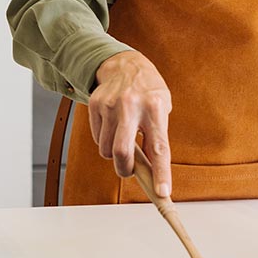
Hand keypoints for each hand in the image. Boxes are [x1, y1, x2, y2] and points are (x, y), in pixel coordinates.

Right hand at [89, 50, 173, 195]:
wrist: (125, 64)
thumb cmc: (148, 92)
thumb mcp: (162, 109)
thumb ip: (156, 137)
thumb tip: (151, 171)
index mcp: (155, 108)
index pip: (159, 147)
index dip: (161, 173)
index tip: (162, 192)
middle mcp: (131, 105)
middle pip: (122, 152)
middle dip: (124, 169)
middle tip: (128, 171)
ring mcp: (111, 104)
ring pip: (105, 149)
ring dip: (113, 154)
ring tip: (122, 138)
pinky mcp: (95, 104)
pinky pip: (97, 137)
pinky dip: (104, 139)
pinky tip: (112, 126)